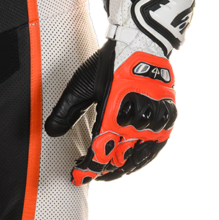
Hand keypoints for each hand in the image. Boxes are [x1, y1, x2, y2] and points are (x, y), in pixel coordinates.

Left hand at [45, 37, 177, 183]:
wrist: (139, 43)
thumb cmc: (109, 64)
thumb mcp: (81, 84)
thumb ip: (66, 110)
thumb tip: (50, 132)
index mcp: (113, 113)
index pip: (99, 152)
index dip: (88, 169)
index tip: (77, 176)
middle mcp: (136, 121)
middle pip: (120, 158)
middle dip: (104, 170)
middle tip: (90, 175)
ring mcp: (155, 120)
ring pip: (140, 157)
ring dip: (124, 167)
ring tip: (110, 173)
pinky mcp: (168, 117)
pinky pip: (157, 146)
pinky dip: (144, 158)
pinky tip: (134, 162)